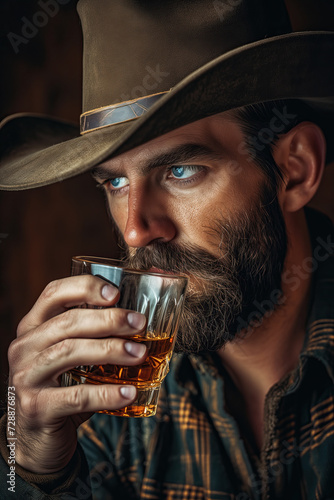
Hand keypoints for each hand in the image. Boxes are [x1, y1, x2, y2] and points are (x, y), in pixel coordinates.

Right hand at [7, 276, 146, 472]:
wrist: (37, 439)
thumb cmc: (62, 388)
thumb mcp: (71, 357)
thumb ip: (93, 336)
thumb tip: (140, 321)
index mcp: (33, 326)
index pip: (53, 293)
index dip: (84, 287)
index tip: (116, 293)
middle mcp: (24, 347)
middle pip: (67, 322)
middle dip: (108, 319)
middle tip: (139, 323)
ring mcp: (26, 377)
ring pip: (70, 352)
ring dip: (110, 350)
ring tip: (139, 354)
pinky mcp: (36, 407)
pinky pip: (77, 396)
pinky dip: (106, 393)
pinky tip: (129, 393)